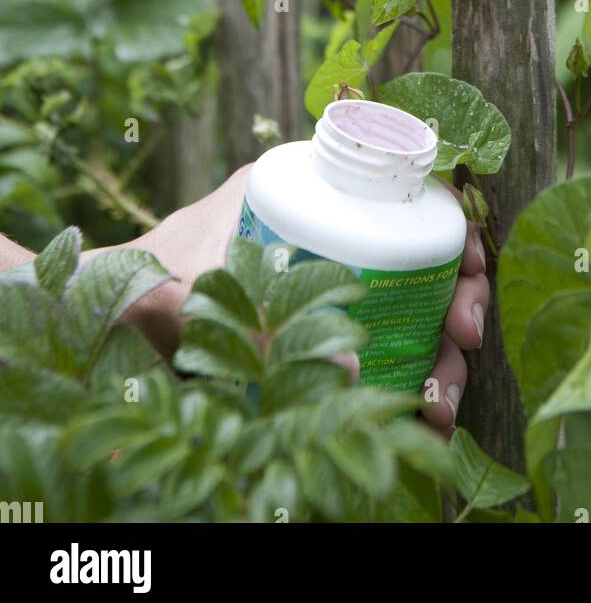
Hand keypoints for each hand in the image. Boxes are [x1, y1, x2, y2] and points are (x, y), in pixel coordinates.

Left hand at [114, 167, 489, 435]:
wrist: (108, 311)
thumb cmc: (143, 281)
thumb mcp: (187, 286)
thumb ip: (248, 319)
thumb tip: (354, 364)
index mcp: (302, 187)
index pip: (401, 190)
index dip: (452, 225)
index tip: (470, 266)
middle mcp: (327, 225)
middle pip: (421, 252)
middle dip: (459, 295)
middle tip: (466, 336)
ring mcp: (332, 276)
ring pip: (413, 305)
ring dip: (441, 349)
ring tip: (443, 399)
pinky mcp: (326, 327)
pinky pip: (388, 345)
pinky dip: (410, 377)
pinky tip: (421, 415)